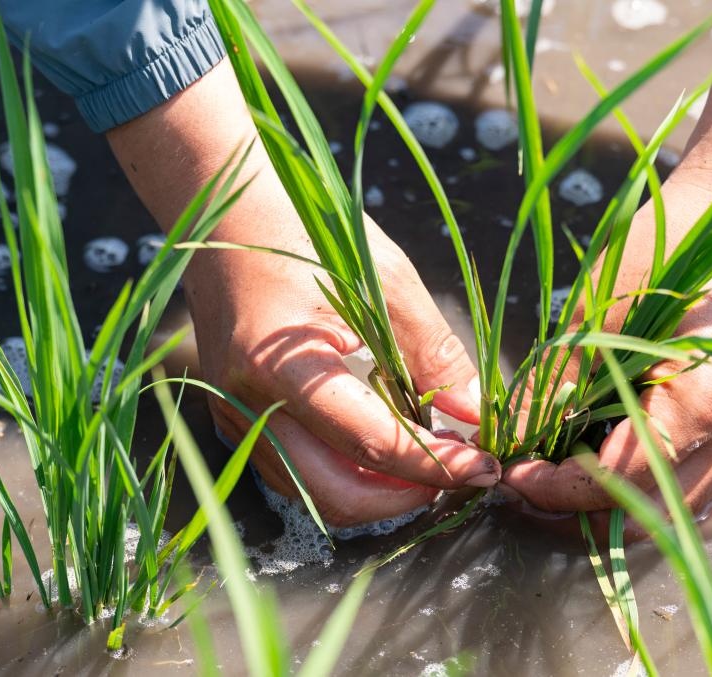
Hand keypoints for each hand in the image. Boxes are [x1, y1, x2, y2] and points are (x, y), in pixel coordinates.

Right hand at [107, 60, 498, 526]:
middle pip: (335, 494)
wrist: (227, 213)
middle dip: (406, 496)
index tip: (485, 467)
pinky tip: (386, 447)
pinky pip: (296, 472)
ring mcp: (235, 416)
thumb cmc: (309, 232)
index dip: (435, 465)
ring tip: (430, 460)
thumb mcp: (386, 281)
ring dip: (378, 491)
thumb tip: (477, 412)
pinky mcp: (237, 417)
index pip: (370, 443)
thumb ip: (434, 352)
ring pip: (313, 493)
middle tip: (458, 473)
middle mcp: (248, 404)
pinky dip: (347, 474)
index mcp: (283, 365)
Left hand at [501, 64, 711, 537]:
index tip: (512, 474)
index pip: (623, 478)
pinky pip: (700, 486)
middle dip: (581, 506)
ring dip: (614, 503)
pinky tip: (607, 462)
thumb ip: (557, 383)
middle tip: (527, 480)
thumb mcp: (601, 310)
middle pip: (650, 507)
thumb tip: (509, 438)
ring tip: (559, 475)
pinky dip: (650, 486)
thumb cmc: (671, 244)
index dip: (560, 488)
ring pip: (677, 507)